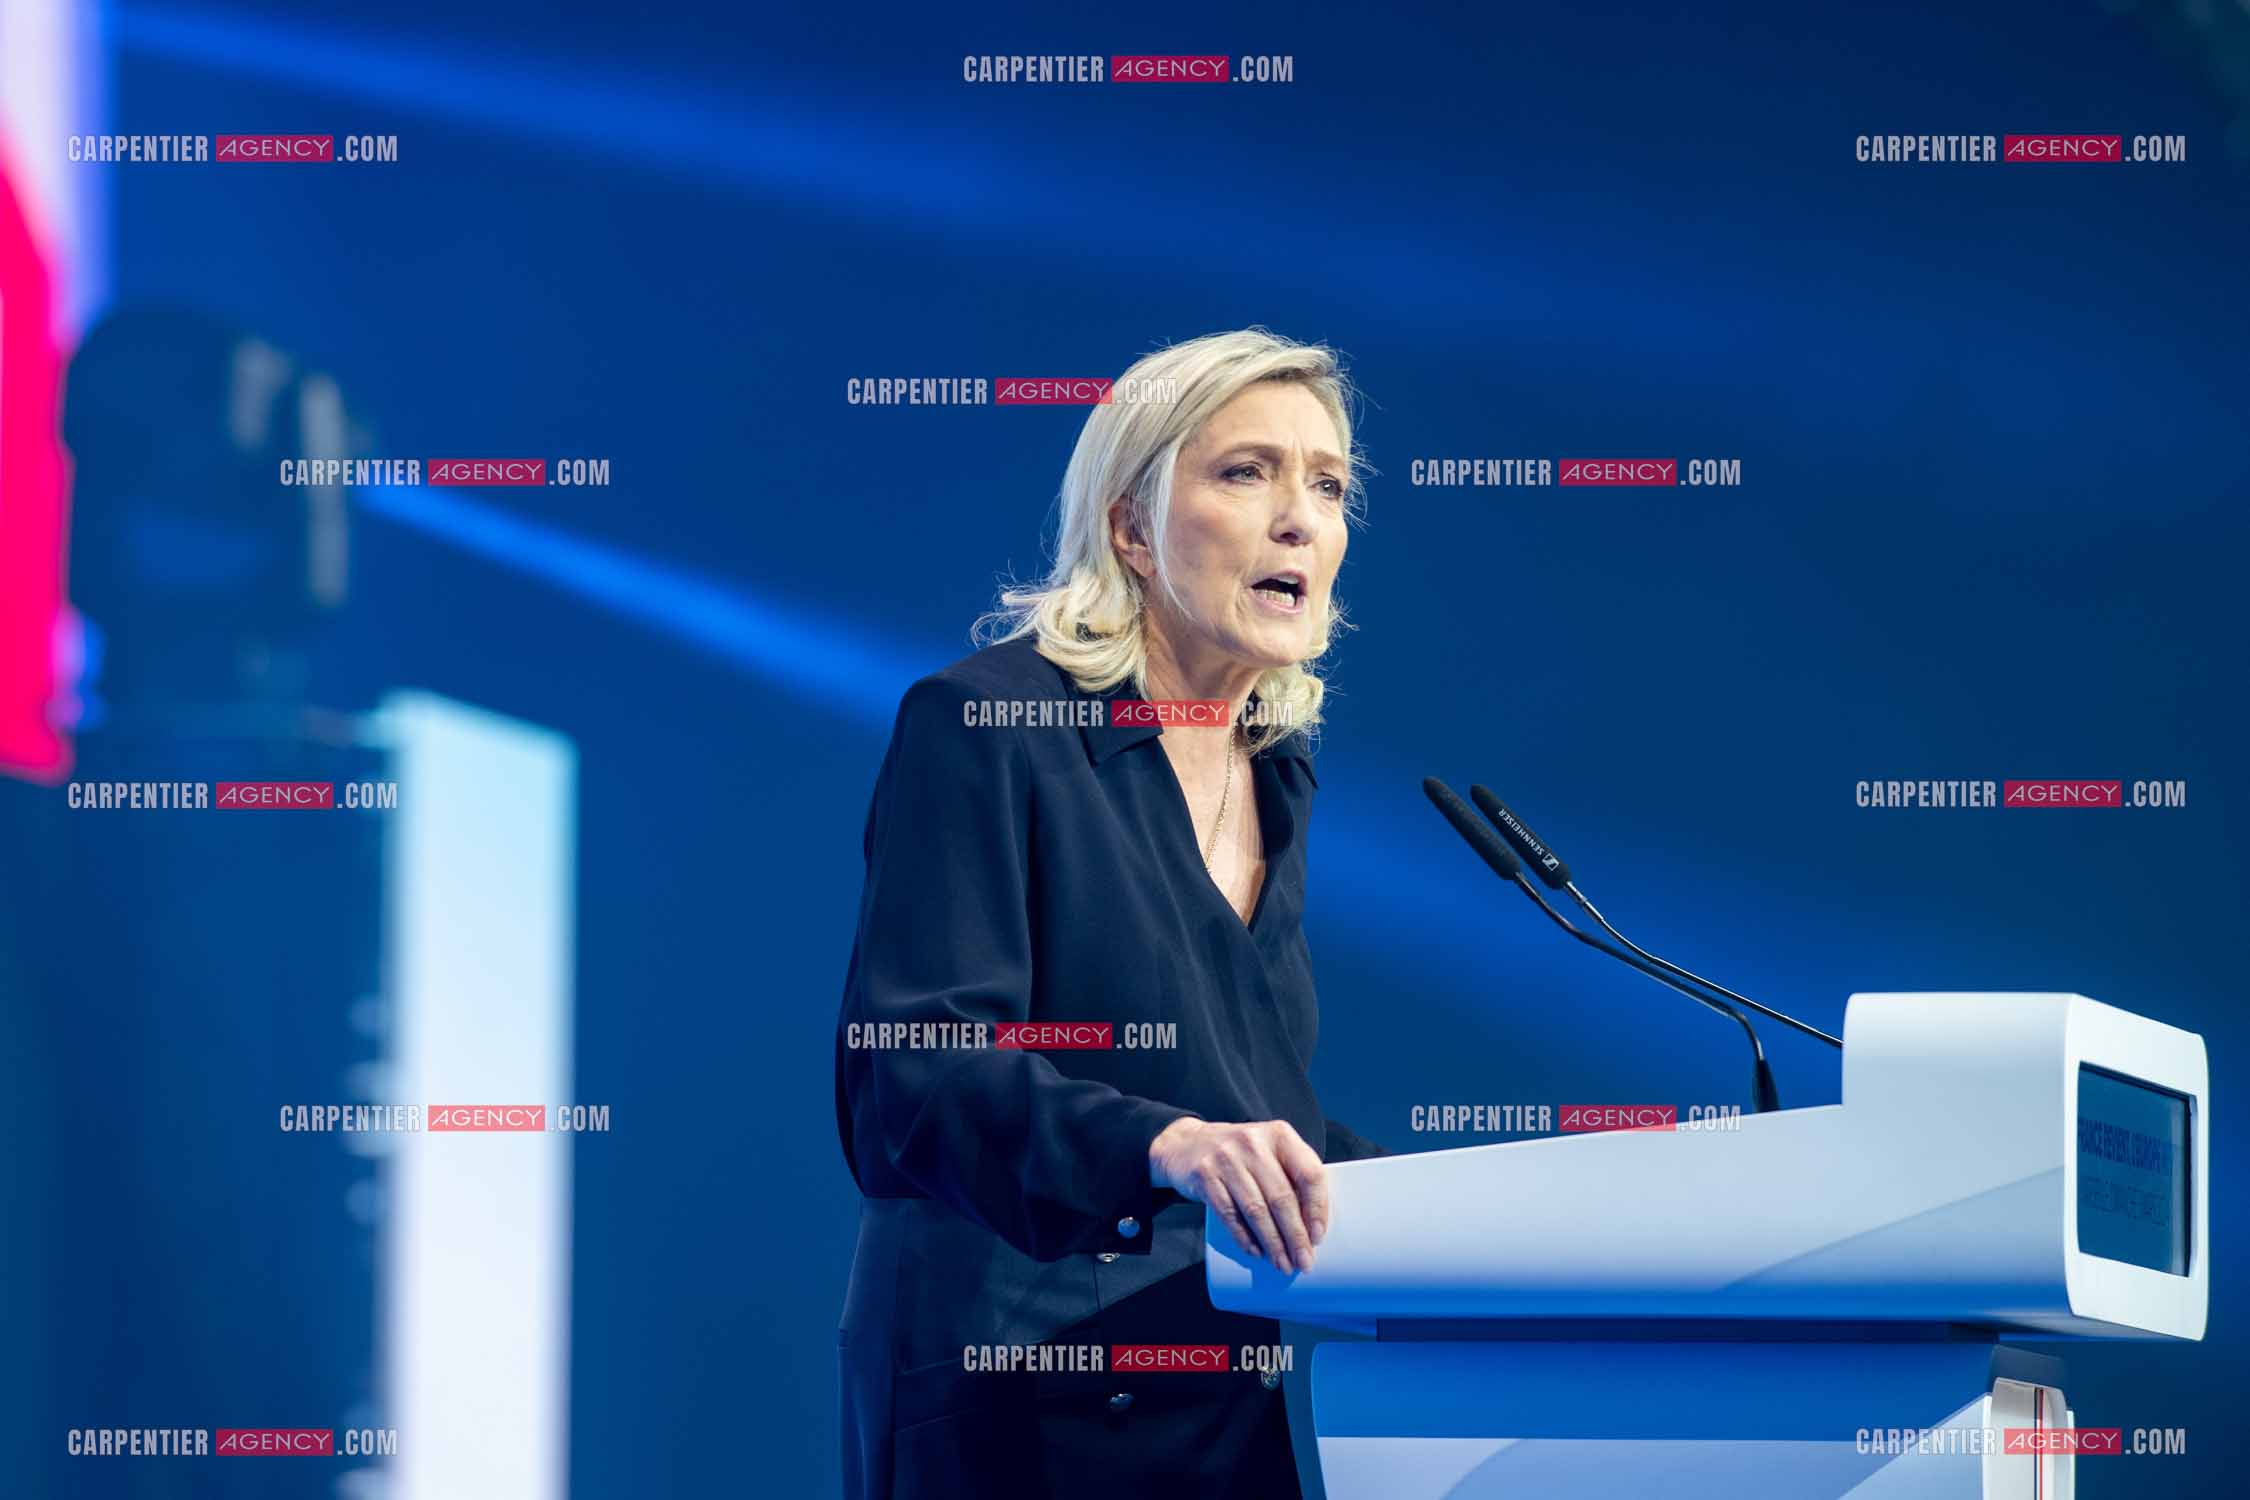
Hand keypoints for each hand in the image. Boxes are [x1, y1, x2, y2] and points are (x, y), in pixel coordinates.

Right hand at [1149, 1117, 1327, 1272]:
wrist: (1186, 1144)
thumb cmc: (1240, 1155)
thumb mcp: (1268, 1152)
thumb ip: (1290, 1176)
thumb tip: (1312, 1227)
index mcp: (1280, 1135)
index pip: (1309, 1173)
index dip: (1317, 1208)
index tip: (1318, 1237)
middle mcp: (1254, 1143)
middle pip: (1282, 1197)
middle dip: (1295, 1236)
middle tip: (1303, 1261)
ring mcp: (1226, 1158)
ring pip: (1256, 1209)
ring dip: (1272, 1242)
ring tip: (1282, 1263)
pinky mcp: (1205, 1175)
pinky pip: (1229, 1214)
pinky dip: (1244, 1237)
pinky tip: (1255, 1251)